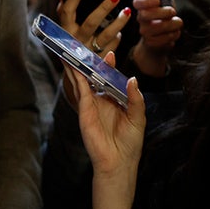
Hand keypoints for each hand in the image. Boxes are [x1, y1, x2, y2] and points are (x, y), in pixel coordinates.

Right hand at [56, 0, 131, 57]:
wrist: (75, 72)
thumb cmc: (70, 43)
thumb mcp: (64, 30)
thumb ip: (66, 13)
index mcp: (64, 31)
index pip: (67, 13)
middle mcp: (75, 42)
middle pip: (91, 22)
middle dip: (103, 8)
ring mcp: (88, 52)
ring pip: (106, 35)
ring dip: (118, 22)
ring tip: (127, 11)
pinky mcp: (99, 61)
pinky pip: (112, 45)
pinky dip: (117, 37)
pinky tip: (118, 30)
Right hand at [64, 53, 144, 177]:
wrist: (119, 162)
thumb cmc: (129, 143)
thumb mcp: (138, 116)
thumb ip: (136, 98)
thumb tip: (133, 79)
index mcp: (114, 101)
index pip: (109, 80)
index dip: (109, 67)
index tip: (111, 54)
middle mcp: (101, 101)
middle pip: (93, 77)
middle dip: (88, 63)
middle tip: (84, 46)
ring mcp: (91, 105)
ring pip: (82, 81)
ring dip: (76, 66)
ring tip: (71, 50)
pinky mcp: (85, 110)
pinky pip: (80, 90)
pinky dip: (76, 77)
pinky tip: (74, 66)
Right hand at [129, 0, 182, 77]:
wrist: (161, 39)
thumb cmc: (162, 15)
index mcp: (142, 6)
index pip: (137, 2)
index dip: (146, 1)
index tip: (158, 0)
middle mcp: (140, 19)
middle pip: (146, 15)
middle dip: (163, 12)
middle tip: (173, 11)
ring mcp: (145, 32)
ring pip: (157, 28)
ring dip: (172, 24)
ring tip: (177, 22)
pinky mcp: (151, 43)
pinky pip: (164, 39)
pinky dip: (173, 35)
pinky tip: (174, 32)